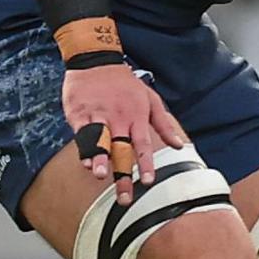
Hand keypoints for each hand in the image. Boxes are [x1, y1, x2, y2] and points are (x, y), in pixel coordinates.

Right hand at [62, 65, 186, 201]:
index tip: (149, 182)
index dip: (146, 164)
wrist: (96, 60)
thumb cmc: (126, 84)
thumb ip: (164, 124)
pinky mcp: (78, 114)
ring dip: (99, 159)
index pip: (144, 145)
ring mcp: (97, 116)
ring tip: (100, 175)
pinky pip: (81, 134)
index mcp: (137, 117)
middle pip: (122, 151)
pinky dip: (83, 148)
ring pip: (99, 142)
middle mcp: (118, 119)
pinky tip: (84, 162)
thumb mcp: (151, 99)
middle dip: (123, 176)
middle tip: (124, 198)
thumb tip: (180, 145)